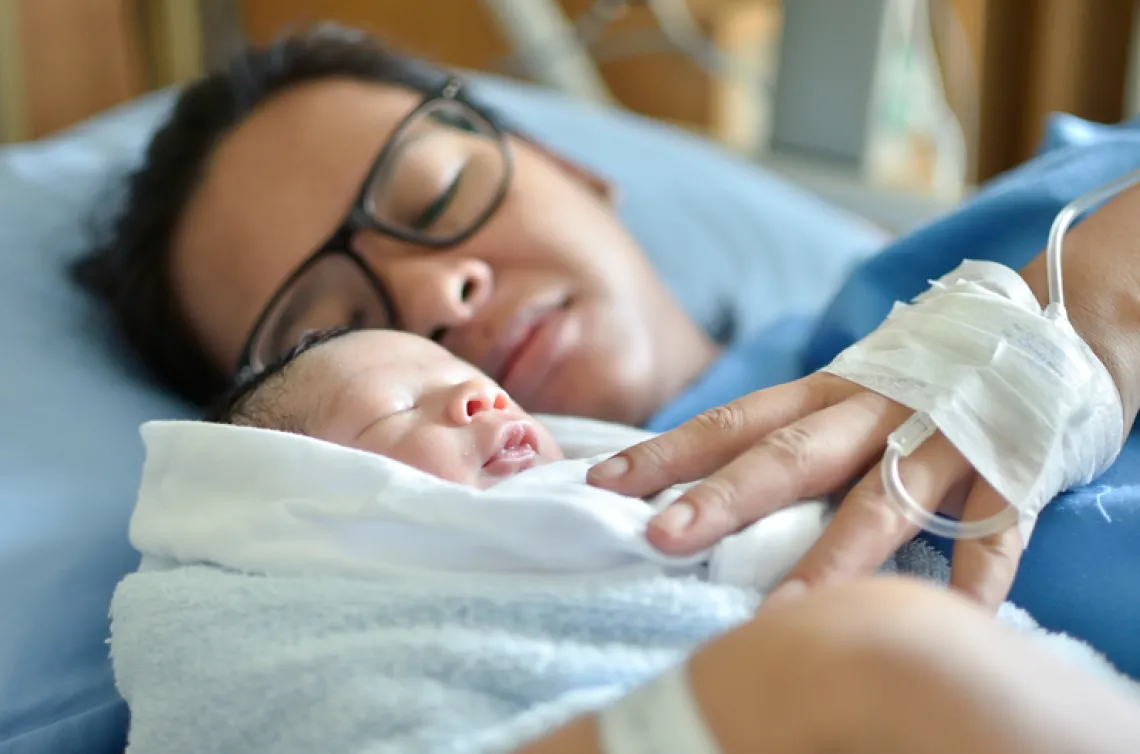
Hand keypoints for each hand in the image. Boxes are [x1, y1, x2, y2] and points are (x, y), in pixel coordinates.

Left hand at [587, 372, 1022, 608]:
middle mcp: (874, 411)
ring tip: (784, 613)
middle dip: (724, 498)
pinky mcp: (1011, 470)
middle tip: (662, 539)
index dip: (669, 452)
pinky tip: (954, 623)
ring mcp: (942, 439)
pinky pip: (995, 533)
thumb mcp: (844, 396)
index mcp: (826, 394)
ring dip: (833, 557)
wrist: (1041, 327)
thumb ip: (788, 436)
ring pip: (884, 502)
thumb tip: (697, 490)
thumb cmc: (917, 382)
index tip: (605, 484)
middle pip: (791, 456)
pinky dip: (975, 578)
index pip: (733, 422)